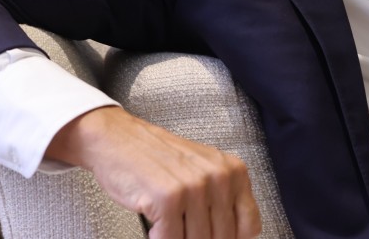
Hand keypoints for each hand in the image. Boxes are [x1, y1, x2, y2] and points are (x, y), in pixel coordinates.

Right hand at [47, 106, 261, 238]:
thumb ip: (223, 200)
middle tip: (183, 228)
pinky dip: (160, 238)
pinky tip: (155, 225)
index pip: (248, 226)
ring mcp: (194, 187)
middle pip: (222, 238)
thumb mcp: (204, 171)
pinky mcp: (168, 199)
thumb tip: (235, 237)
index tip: (216, 237)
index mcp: (234, 171)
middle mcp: (219, 177)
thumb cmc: (159, 157)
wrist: (120, 139)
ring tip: (169, 224)